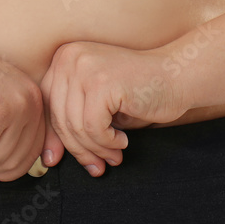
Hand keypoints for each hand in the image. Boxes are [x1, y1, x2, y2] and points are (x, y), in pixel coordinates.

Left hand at [38, 40, 188, 175]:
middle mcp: (69, 57)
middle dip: (77, 148)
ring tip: (113, 157)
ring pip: (76, 126)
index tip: (56, 161)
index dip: (53, 137)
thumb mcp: (95, 103)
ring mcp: (85, 68)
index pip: (46, 106)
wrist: (178, 76)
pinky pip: (94, 128)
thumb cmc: (138, 93)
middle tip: (95, 166)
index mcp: (63, 58)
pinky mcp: (102, 83)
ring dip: (96, 149)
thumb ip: (71, 119)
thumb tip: (47, 158)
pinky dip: (107, 142)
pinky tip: (123, 142)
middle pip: (59, 118)